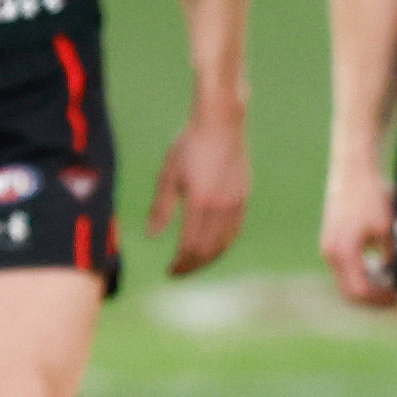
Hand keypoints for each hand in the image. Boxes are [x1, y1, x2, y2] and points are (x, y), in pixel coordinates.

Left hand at [148, 103, 249, 275]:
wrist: (222, 123)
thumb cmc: (190, 145)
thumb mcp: (168, 175)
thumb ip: (161, 207)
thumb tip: (152, 235)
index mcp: (200, 202)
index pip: (191, 246)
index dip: (180, 263)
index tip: (169, 271)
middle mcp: (222, 207)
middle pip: (209, 250)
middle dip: (193, 265)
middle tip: (179, 272)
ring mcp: (236, 203)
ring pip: (225, 243)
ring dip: (209, 258)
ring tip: (194, 262)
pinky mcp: (244, 197)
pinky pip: (235, 230)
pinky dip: (223, 244)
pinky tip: (213, 245)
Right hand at [318, 159, 396, 307]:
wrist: (355, 170)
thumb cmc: (374, 196)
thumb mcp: (390, 229)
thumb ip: (393, 258)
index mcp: (343, 252)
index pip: (359, 291)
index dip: (380, 299)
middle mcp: (331, 253)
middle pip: (349, 291)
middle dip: (373, 297)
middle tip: (396, 297)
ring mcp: (329, 246)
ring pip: (346, 280)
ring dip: (368, 285)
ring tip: (391, 283)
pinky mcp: (332, 239)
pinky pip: (345, 267)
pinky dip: (362, 273)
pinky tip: (382, 267)